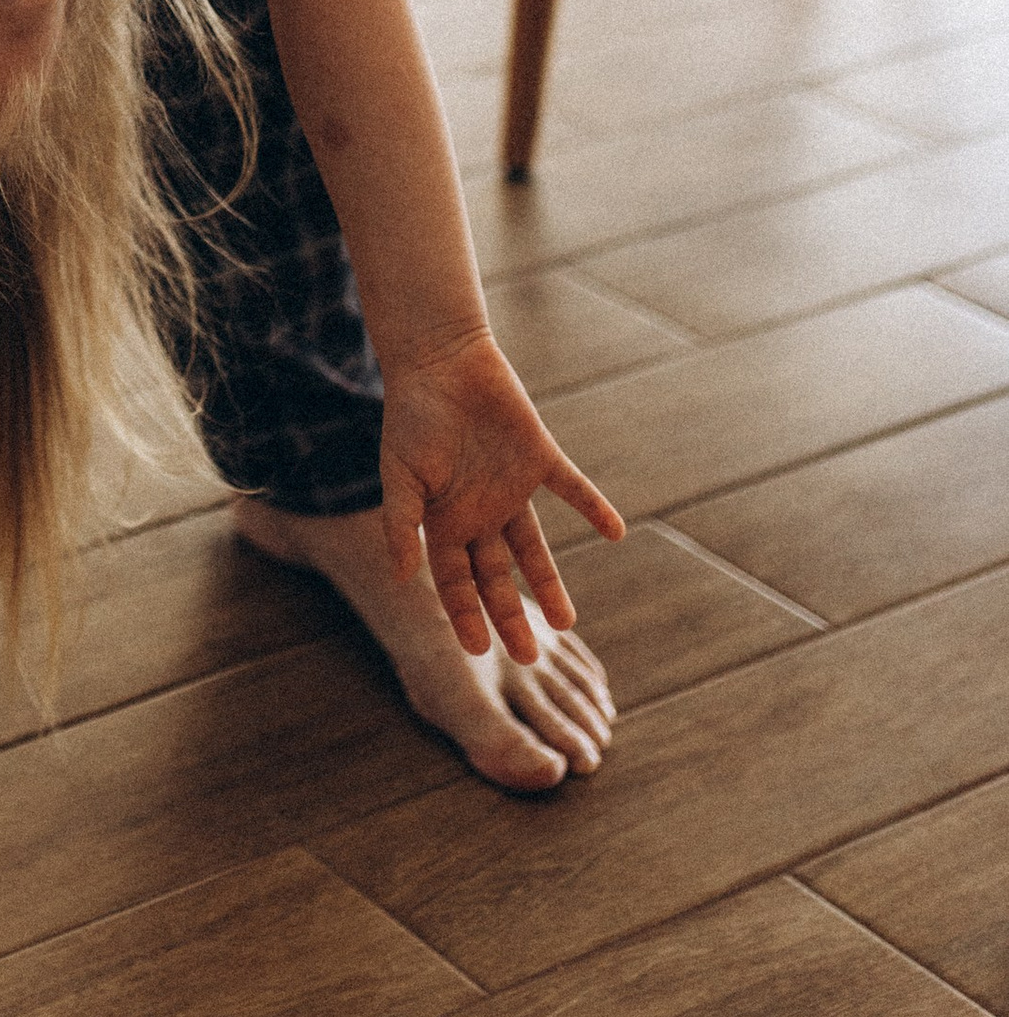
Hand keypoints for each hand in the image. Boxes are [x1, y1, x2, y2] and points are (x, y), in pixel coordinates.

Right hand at [378, 330, 624, 663]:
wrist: (440, 359)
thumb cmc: (411, 415)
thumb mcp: (399, 473)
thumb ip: (401, 523)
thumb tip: (402, 577)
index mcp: (444, 520)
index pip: (456, 580)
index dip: (466, 614)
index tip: (479, 651)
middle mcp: (480, 512)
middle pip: (497, 576)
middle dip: (509, 616)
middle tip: (528, 657)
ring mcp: (511, 487)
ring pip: (535, 548)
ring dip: (549, 582)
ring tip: (567, 622)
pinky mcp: (538, 456)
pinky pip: (572, 488)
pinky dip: (594, 508)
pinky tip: (616, 532)